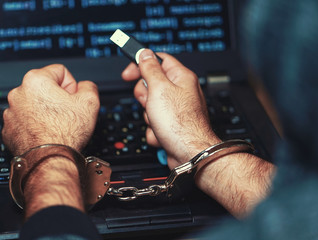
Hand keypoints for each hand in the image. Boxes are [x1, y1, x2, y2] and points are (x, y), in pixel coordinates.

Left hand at [2, 64, 99, 155]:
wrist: (49, 159)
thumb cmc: (65, 132)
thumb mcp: (90, 101)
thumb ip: (89, 86)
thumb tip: (85, 86)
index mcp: (36, 80)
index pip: (61, 72)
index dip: (72, 86)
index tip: (74, 100)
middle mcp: (19, 93)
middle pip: (46, 89)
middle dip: (59, 99)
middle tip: (69, 114)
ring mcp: (12, 112)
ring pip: (35, 106)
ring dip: (47, 112)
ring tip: (58, 126)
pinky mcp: (10, 129)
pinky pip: (27, 121)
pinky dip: (37, 125)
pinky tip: (48, 133)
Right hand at [122, 49, 219, 168]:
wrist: (189, 154)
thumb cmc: (181, 123)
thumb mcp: (159, 88)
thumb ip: (150, 68)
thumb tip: (144, 53)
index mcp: (181, 77)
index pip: (158, 60)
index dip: (141, 64)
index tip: (128, 72)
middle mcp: (181, 92)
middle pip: (151, 85)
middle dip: (145, 96)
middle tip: (150, 102)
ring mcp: (176, 110)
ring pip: (150, 107)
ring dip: (149, 116)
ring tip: (160, 121)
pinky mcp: (172, 126)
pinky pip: (154, 123)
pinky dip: (155, 130)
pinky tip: (163, 133)